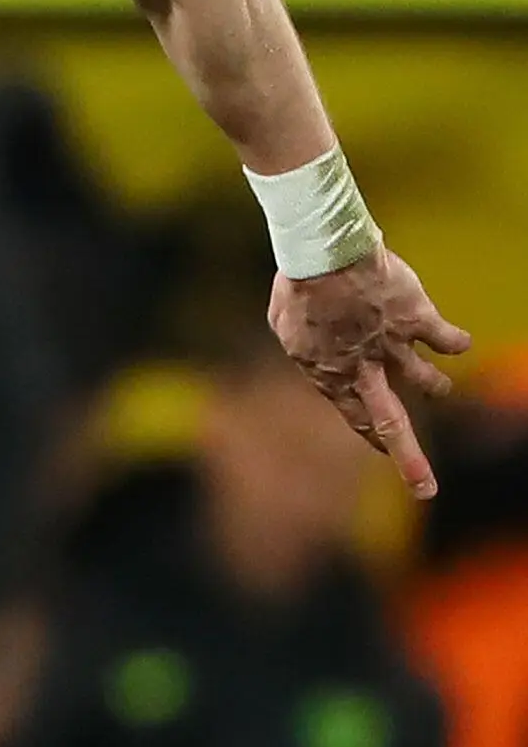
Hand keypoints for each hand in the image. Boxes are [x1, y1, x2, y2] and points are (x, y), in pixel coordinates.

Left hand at [270, 245, 470, 495]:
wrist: (325, 256)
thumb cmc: (298, 287)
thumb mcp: (285, 326)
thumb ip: (305, 347)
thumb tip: (314, 351)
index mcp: (331, 374)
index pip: (355, 416)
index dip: (370, 436)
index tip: (384, 452)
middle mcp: (365, 369)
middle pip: (392, 424)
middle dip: (410, 460)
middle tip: (427, 490)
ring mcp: (394, 347)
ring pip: (427, 381)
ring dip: (435, 386)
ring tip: (440, 389)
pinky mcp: (418, 320)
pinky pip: (447, 339)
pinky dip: (456, 342)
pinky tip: (461, 344)